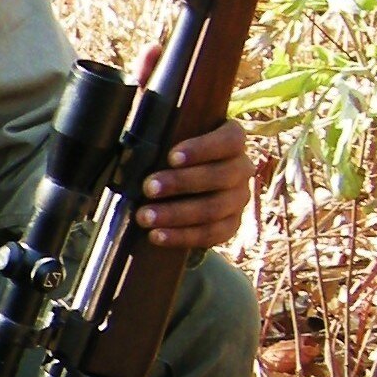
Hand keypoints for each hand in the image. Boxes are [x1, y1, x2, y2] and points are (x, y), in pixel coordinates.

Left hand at [141, 116, 250, 251]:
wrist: (183, 188)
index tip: (171, 157)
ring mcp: (239, 198)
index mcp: (233, 140)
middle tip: (148, 188)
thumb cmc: (173, 156)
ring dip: (176, 214)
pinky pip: (212, 234)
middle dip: (181, 183)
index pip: (230, 140)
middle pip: (221, 176)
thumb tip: (134, 152)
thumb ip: (160, 141)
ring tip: (144, 216)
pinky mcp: (231, 224)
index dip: (203, 148)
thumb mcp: (170, 142)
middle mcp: (242, 168)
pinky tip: (156, 236)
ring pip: (215, 208)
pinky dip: (182, 236)